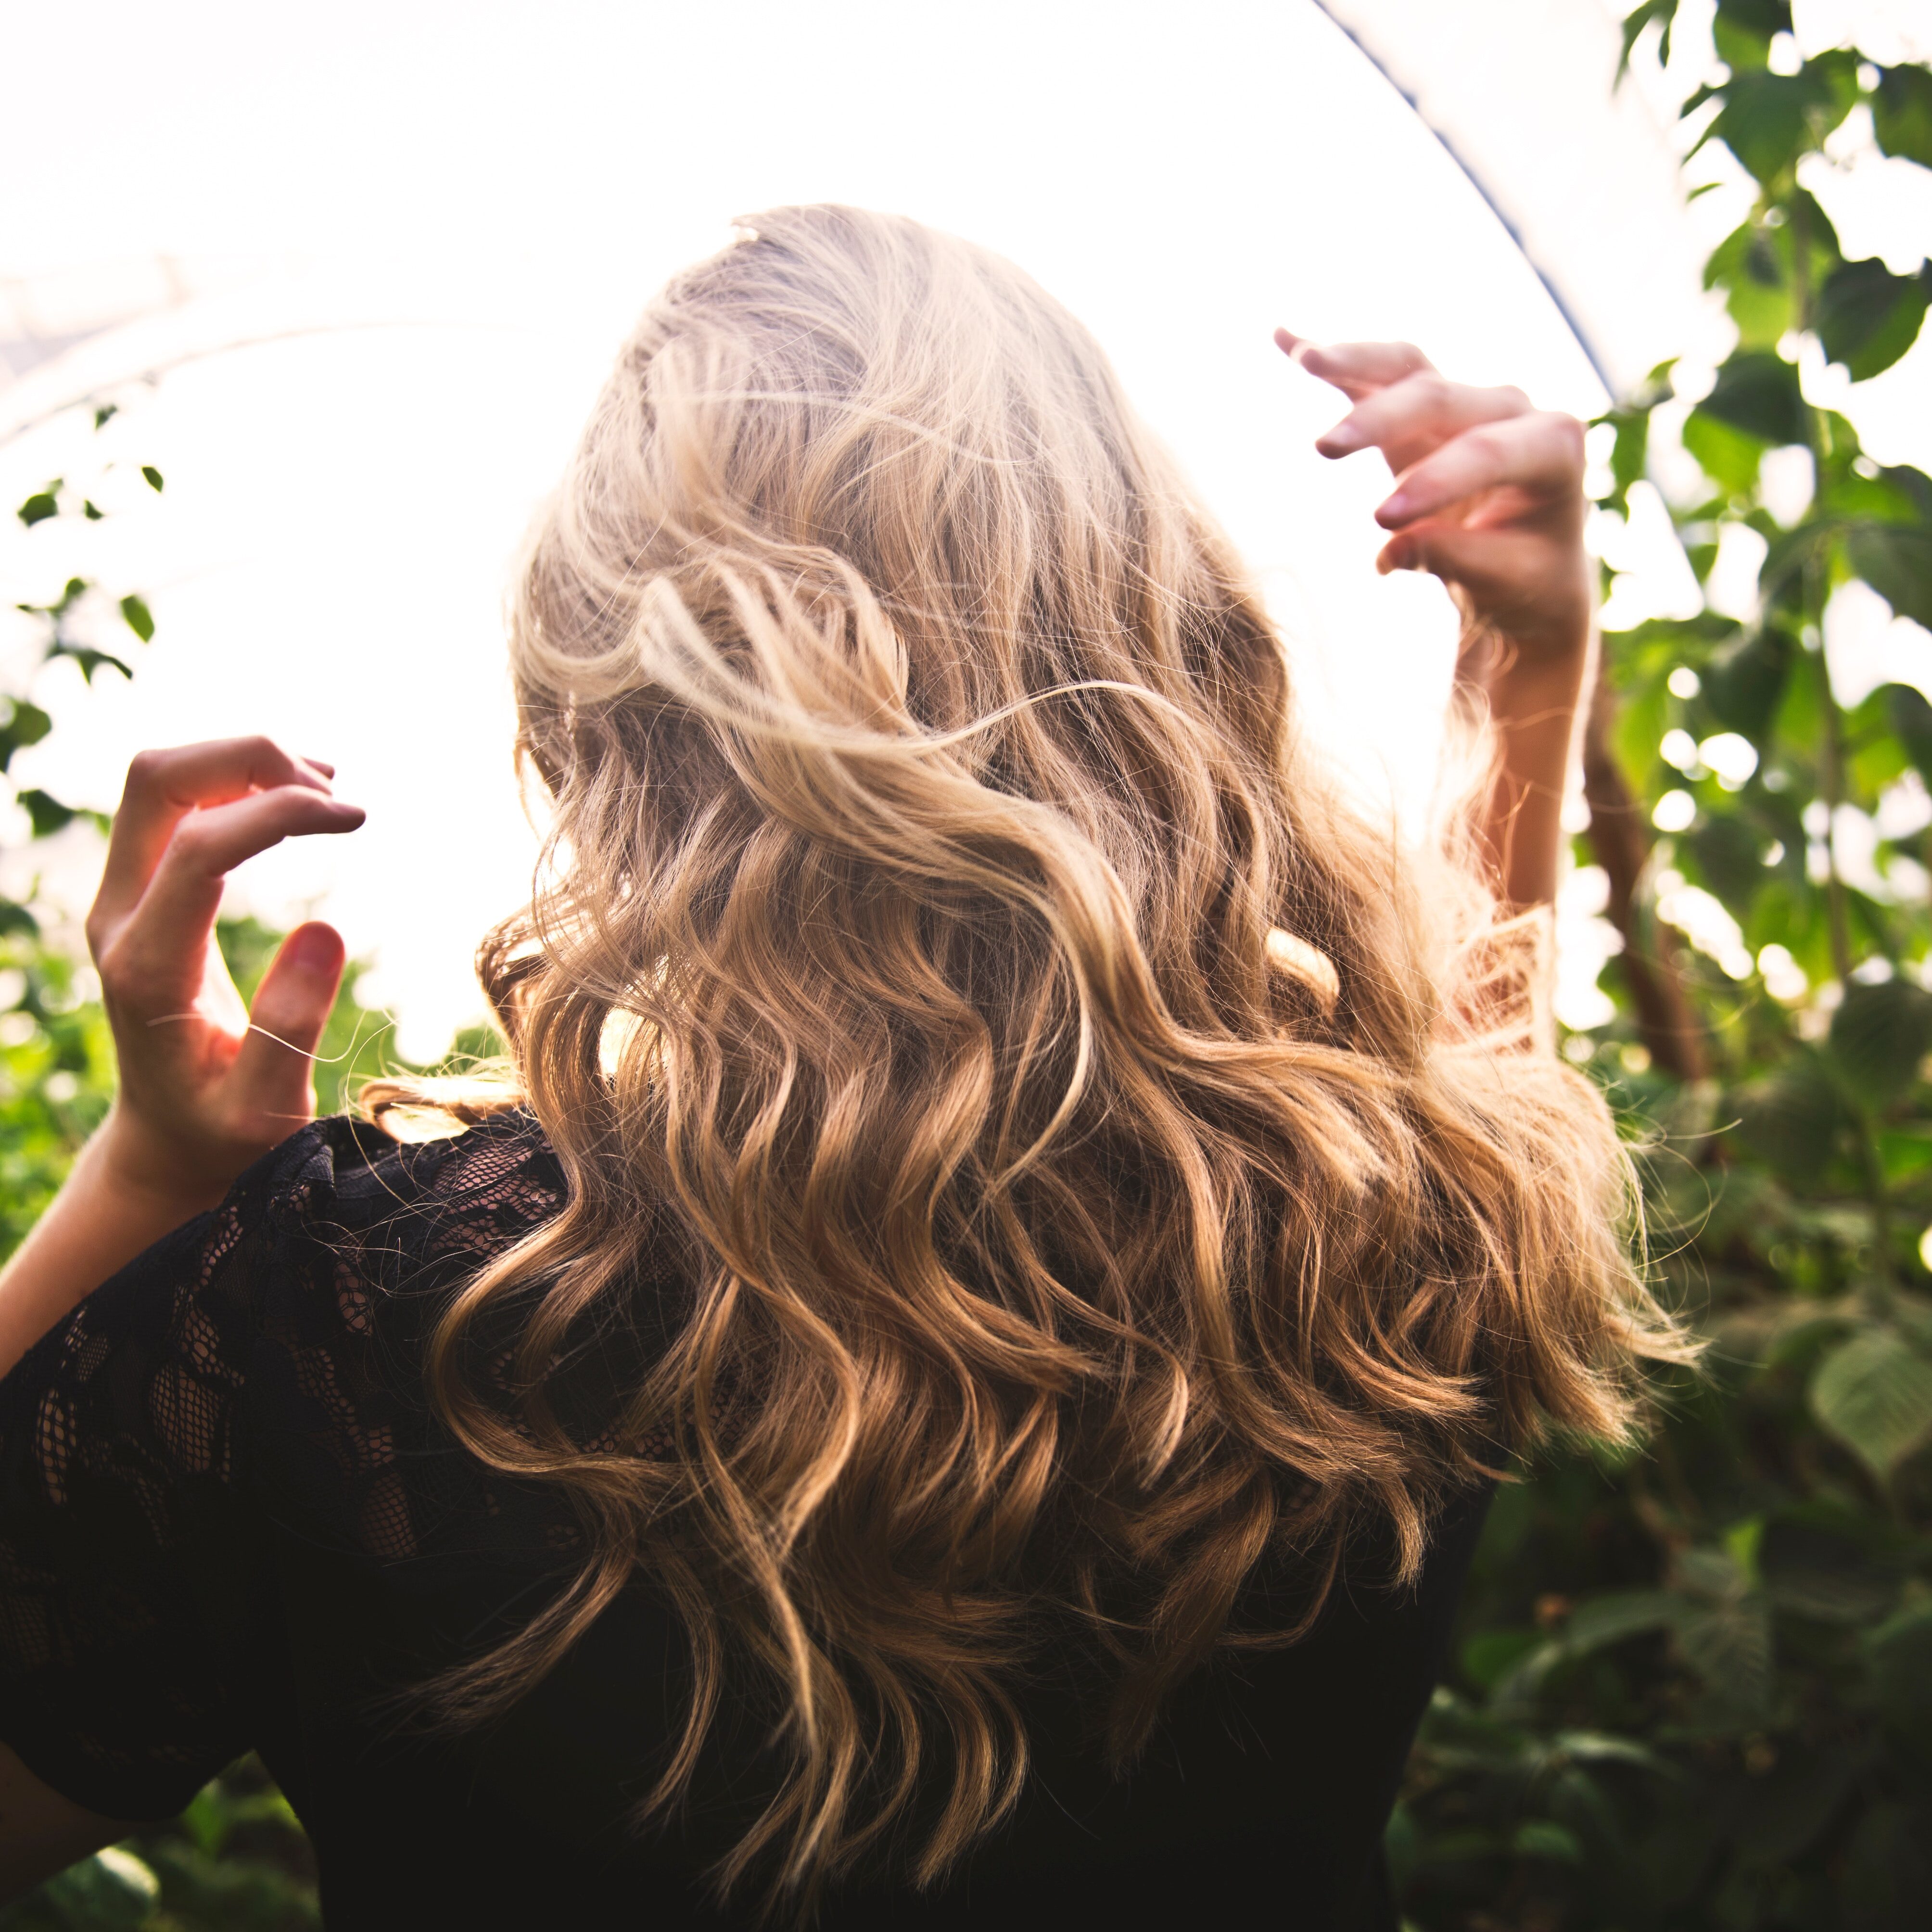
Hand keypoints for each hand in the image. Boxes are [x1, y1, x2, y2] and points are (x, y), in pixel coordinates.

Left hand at [84, 738, 364, 1212]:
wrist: (167, 1140)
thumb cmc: (224, 1133)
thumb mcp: (265, 1107)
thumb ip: (290, 1026)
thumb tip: (326, 929)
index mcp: (148, 969)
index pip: (198, 845)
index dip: (279, 811)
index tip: (356, 818)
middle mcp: (118, 919)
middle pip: (157, 782)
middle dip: (249, 758)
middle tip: (335, 793)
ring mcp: (122, 899)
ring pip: (162, 779)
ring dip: (243, 763)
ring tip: (327, 792)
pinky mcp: (142, 892)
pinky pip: (176, 802)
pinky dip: (236, 780)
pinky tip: (298, 799)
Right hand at [1275, 332, 1590, 667]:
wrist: (1527, 566)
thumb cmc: (1524, 576)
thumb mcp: (1505, 581)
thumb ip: (1457, 559)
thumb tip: (1391, 549)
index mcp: (1552, 447)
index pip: (1487, 452)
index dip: (1435, 480)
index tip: (1381, 521)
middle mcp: (1512, 409)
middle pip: (1439, 398)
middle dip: (1381, 419)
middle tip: (1324, 449)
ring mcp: (1466, 401)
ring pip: (1408, 368)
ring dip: (1354, 360)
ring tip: (1305, 360)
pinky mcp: (1423, 406)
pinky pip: (1379, 374)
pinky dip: (1337, 361)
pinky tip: (1284, 339)